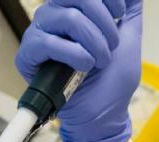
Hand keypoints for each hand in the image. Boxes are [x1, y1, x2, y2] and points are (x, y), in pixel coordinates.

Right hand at [15, 0, 142, 141]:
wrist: (102, 114)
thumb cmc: (111, 80)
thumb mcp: (129, 38)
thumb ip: (130, 10)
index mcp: (74, 7)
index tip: (120, 14)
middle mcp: (54, 15)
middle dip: (104, 20)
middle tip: (112, 44)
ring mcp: (40, 33)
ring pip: (68, 17)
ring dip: (94, 42)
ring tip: (100, 61)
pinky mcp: (28, 54)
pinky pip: (48, 42)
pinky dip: (74, 54)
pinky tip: (84, 66)